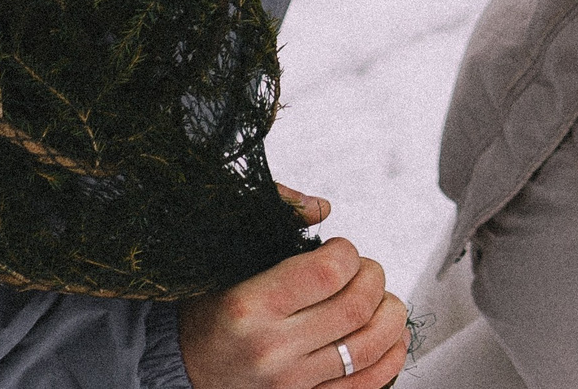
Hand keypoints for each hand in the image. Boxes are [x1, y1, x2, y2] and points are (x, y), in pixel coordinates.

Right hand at [177, 223, 408, 388]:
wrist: (185, 366)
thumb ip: (275, 219)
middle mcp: (272, 349)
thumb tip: (322, 207)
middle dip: (374, 277)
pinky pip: (368, 384)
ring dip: (390, 314)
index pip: (329, 272)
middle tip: (363, 270)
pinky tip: (390, 335)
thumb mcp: (228, 257)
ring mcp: (291, 384)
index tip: (339, 248)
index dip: (348, 252)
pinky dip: (392, 356)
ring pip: (371, 346)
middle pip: (357, 307)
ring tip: (380, 299)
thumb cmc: (210, 308)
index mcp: (250, 306)